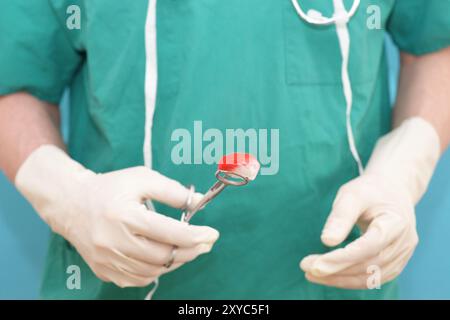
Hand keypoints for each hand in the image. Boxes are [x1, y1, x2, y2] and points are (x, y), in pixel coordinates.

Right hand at [16, 145, 218, 287]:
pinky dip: (157, 270)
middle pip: (164, 256)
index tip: (212, 234)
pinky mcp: (104, 270)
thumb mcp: (142, 178)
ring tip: (187, 248)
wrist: (72, 203)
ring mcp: (108, 260)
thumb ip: (172, 190)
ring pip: (154, 271)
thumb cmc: (111, 188)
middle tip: (205, 243)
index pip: (170, 233)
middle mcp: (115, 242)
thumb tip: (198, 201)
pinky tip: (164, 257)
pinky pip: (138, 279)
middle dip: (192, 250)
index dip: (196, 236)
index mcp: (126, 216)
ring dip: (176, 261)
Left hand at [301, 173, 416, 288]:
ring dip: (340, 279)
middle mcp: (404, 242)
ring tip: (312, 273)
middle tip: (306, 267)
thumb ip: (341, 217)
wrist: (393, 190)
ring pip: (371, 277)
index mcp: (396, 222)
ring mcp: (403, 255)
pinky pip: (373, 278)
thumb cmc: (369, 191)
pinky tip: (329, 275)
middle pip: (369, 265)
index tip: (315, 265)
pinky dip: (350, 280)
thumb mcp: (352, 195)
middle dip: (336, 270)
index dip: (342, 258)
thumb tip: (327, 241)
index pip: (369, 246)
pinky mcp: (396, 262)